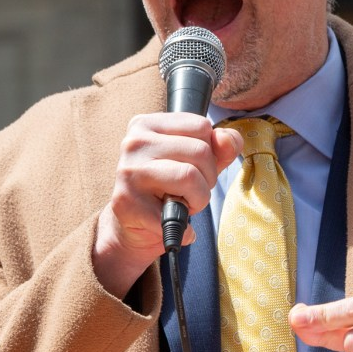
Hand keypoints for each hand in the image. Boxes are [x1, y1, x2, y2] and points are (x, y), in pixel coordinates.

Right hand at [93, 112, 241, 297]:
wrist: (135, 228)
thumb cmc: (168, 189)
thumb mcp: (200, 163)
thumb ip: (221, 147)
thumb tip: (226, 139)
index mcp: (147, 124)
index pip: (201, 126)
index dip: (208, 152)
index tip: (191, 167)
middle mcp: (134, 142)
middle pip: (200, 151)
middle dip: (207, 179)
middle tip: (187, 192)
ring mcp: (129, 170)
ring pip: (190, 176)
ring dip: (198, 200)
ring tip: (181, 204)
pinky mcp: (126, 200)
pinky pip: (177, 210)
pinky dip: (184, 225)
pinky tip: (169, 220)